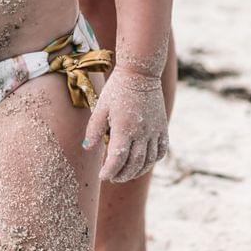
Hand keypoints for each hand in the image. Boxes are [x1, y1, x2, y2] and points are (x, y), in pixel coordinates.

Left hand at [83, 67, 168, 181]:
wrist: (140, 73)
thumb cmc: (117, 89)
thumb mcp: (101, 107)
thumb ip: (94, 129)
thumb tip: (87, 148)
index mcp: (124, 129)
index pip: (117, 160)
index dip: (109, 171)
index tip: (102, 176)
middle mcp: (141, 133)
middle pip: (133, 164)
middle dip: (122, 175)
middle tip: (112, 177)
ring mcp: (154, 131)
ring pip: (148, 161)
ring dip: (137, 171)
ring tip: (126, 174)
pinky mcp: (162, 127)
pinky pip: (161, 151)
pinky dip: (153, 161)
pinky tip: (144, 162)